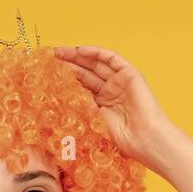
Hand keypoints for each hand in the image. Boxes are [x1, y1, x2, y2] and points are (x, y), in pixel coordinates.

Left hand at [53, 45, 175, 172]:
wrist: (145, 140)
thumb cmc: (123, 141)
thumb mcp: (93, 123)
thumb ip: (79, 109)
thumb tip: (56, 100)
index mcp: (102, 105)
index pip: (81, 86)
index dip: (65, 79)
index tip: (46, 74)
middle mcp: (111, 91)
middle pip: (87, 73)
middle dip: (68, 64)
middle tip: (50, 58)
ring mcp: (121, 82)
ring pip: (96, 64)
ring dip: (78, 56)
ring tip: (60, 52)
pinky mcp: (130, 74)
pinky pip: (111, 58)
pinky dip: (96, 52)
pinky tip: (79, 51)